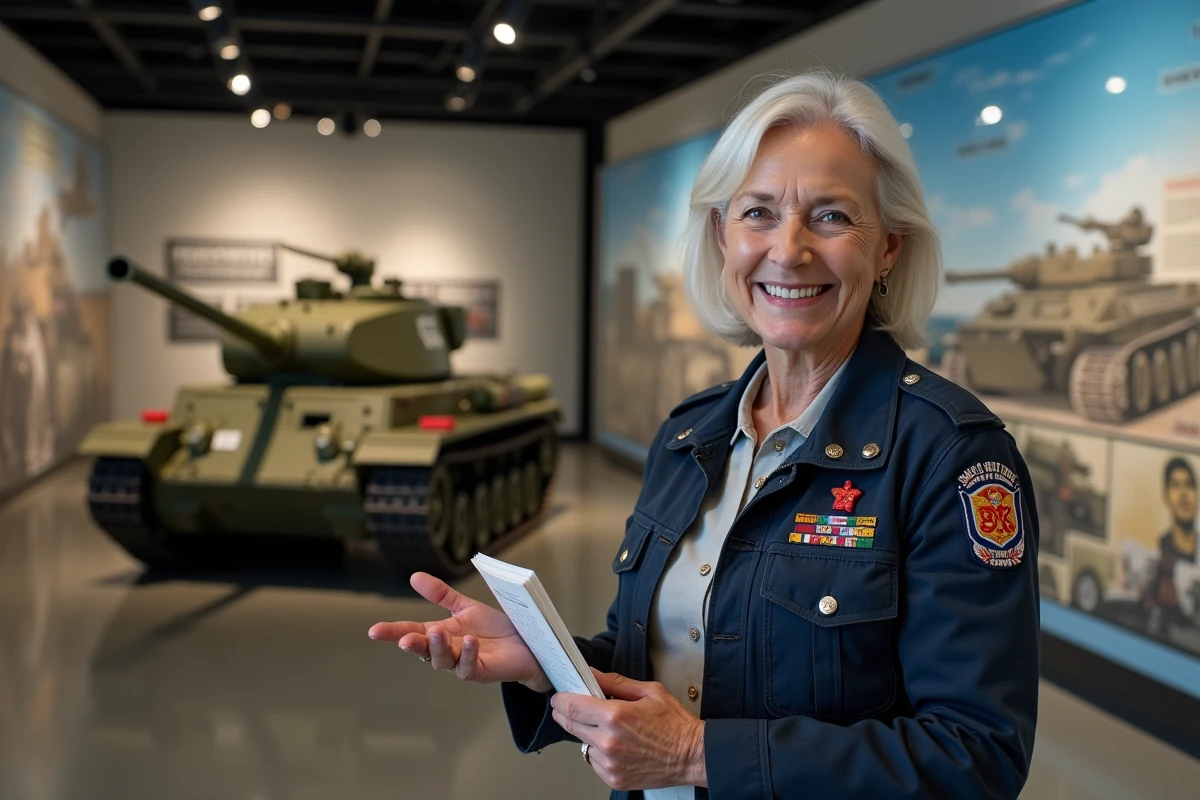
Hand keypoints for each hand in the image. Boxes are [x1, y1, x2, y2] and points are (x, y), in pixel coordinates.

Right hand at [367, 572, 551, 692]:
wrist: (526, 643)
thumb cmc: (494, 628)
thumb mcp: (465, 606)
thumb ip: (441, 595)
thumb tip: (414, 577)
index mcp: (441, 634)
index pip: (412, 632)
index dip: (393, 632)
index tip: (374, 630)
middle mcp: (448, 650)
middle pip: (424, 650)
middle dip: (413, 644)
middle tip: (404, 639)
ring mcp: (463, 663)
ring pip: (444, 661)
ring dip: (439, 648)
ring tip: (437, 632)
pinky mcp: (482, 672)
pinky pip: (470, 668)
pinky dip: (467, 655)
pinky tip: (468, 641)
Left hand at [551, 669, 705, 790]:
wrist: (693, 756)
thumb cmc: (675, 724)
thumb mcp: (649, 691)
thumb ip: (615, 682)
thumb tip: (591, 674)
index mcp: (616, 715)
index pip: (571, 707)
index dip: (560, 700)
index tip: (559, 696)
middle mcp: (609, 741)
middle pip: (569, 725)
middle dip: (566, 714)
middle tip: (571, 707)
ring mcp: (610, 763)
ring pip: (582, 743)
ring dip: (586, 733)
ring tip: (607, 727)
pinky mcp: (613, 778)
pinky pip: (593, 761)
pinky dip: (598, 751)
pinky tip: (616, 744)